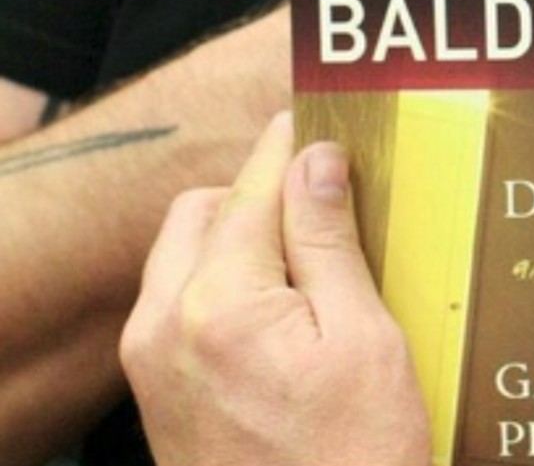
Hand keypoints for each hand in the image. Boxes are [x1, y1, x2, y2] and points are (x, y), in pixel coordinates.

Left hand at [121, 113, 430, 465]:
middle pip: (207, 210)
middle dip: (264, 194)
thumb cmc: (353, 459)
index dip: (295, 145)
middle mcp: (163, 328)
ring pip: (187, 252)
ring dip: (242, 236)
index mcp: (219, 307)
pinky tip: (287, 306)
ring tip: (315, 261)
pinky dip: (226, 282)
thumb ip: (331, 242)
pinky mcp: (156, 392)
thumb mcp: (365, 339)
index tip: (327, 118)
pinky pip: (180, 301)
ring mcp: (151, 364)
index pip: (254, 188)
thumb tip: (316, 159)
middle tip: (334, 204)